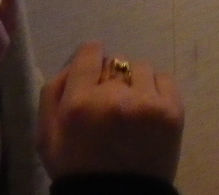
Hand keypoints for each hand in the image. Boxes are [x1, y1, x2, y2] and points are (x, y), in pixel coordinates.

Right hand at [38, 41, 184, 181]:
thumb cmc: (77, 166)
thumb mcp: (47, 134)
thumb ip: (54, 91)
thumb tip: (76, 62)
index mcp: (79, 103)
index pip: (90, 52)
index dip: (90, 60)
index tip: (92, 73)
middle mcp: (114, 97)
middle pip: (116, 62)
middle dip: (111, 79)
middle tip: (110, 104)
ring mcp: (146, 102)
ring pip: (141, 68)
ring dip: (134, 83)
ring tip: (130, 109)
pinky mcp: (172, 109)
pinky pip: (164, 78)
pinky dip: (156, 90)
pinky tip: (148, 111)